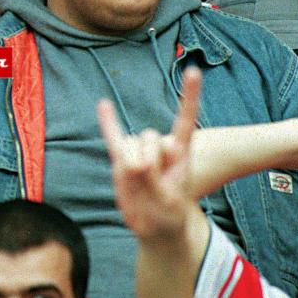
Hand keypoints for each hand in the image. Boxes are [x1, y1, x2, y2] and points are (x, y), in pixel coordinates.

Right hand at [99, 68, 201, 242]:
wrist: (154, 226)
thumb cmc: (167, 215)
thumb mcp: (167, 202)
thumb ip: (152, 179)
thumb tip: (135, 162)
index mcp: (181, 153)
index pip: (185, 120)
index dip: (190, 97)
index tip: (194, 71)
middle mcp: (160, 146)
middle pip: (149, 138)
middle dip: (148, 161)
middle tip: (153, 188)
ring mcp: (140, 152)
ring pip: (130, 143)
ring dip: (130, 164)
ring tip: (140, 185)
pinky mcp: (121, 158)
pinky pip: (112, 136)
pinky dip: (108, 121)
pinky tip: (103, 104)